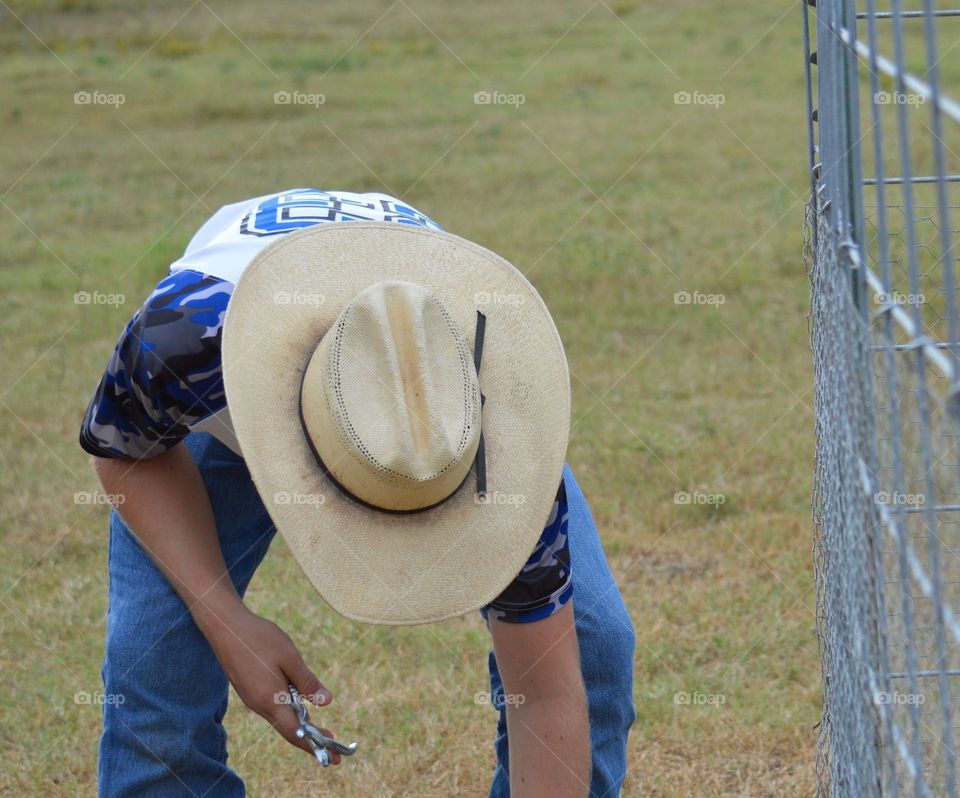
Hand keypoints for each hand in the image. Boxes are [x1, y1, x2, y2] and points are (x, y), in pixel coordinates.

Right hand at [199, 601, 341, 762]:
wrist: (226, 627)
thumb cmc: (260, 639)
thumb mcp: (290, 657)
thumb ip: (307, 682)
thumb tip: (326, 702)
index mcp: (270, 700)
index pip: (295, 732)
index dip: (314, 745)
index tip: (333, 756)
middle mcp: (259, 705)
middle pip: (287, 729)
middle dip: (310, 739)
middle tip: (332, 745)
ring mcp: (251, 698)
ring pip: (279, 717)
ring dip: (299, 724)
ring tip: (318, 729)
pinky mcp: (248, 689)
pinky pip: (271, 707)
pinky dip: (287, 712)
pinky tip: (297, 706)